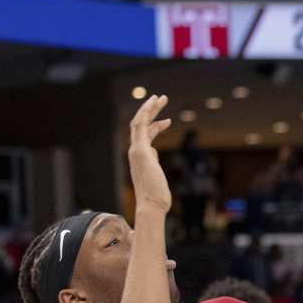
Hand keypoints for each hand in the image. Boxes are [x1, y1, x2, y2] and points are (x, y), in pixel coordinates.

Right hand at [127, 95, 172, 212]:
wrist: (152, 205)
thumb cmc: (156, 197)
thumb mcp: (157, 176)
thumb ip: (153, 163)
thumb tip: (154, 153)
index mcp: (140, 158)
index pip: (146, 137)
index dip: (155, 126)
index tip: (167, 121)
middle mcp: (135, 152)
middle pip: (141, 125)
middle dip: (151, 111)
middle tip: (161, 98)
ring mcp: (136, 150)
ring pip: (140, 122)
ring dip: (150, 108)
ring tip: (161, 97)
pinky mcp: (140, 150)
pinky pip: (141, 125)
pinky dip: (147, 112)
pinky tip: (154, 103)